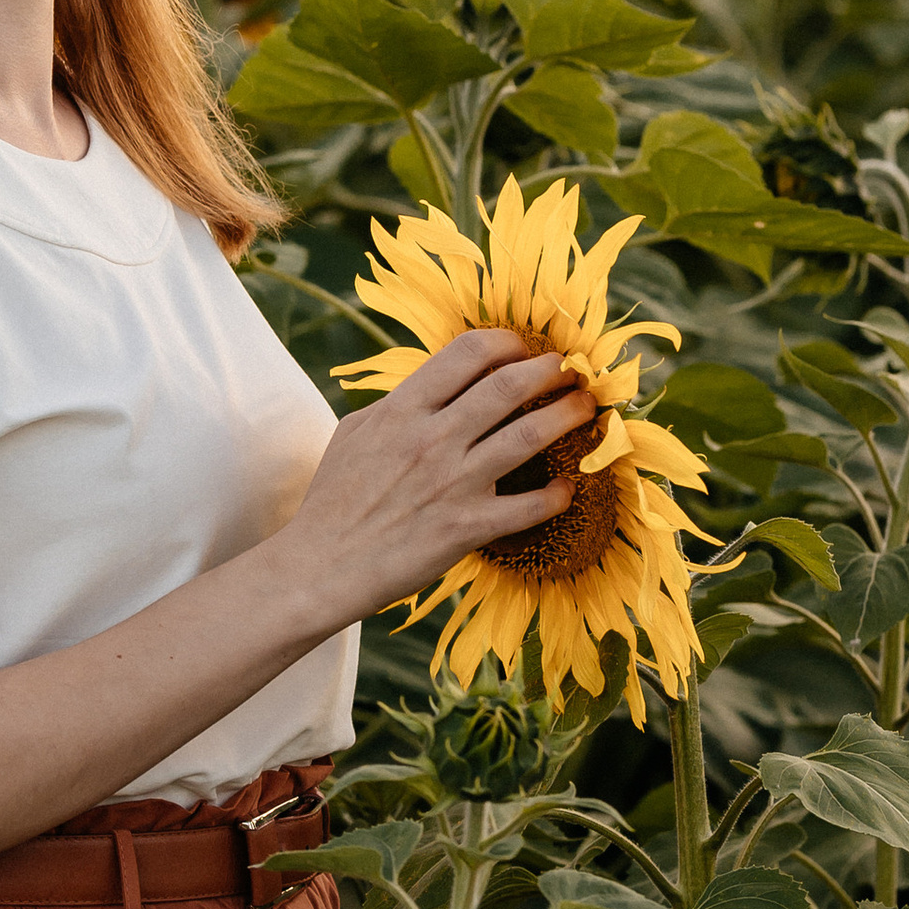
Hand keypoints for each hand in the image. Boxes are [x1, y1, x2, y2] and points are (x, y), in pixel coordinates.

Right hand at [284, 329, 594, 625]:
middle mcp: (431, 438)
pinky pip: (530, 506)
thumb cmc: (334, 499)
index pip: (467, 352)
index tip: (524, 349)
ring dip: (567, 416)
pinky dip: (557, 495)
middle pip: (508, 385)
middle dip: (550, 370)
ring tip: (586, 407)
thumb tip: (432, 385)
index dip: (507, 342)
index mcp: (402, 408)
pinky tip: (570, 487)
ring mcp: (452, 482)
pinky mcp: (467, 527)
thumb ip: (397, 404)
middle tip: (572, 371)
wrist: (322, 566)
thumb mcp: (355, 432)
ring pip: (528, 436)